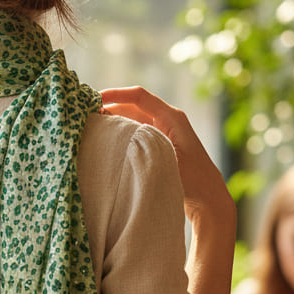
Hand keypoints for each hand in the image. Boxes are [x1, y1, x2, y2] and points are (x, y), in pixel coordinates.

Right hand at [100, 86, 232, 226]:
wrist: (209, 199)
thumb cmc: (192, 182)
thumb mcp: (166, 162)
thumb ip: (143, 149)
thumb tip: (114, 140)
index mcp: (172, 118)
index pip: (139, 96)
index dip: (115, 94)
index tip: (93, 99)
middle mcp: (167, 119)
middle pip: (132, 105)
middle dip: (109, 106)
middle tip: (85, 115)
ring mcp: (163, 131)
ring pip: (132, 118)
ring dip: (113, 120)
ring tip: (90, 126)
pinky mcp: (159, 143)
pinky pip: (135, 131)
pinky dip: (120, 132)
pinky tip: (106, 140)